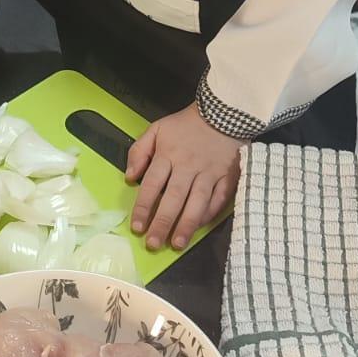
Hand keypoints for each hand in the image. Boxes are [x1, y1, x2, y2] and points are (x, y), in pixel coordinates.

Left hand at [126, 104, 242, 250]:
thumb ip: (139, 151)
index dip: (144, 207)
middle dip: (163, 222)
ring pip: (197, 202)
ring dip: (187, 224)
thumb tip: (130, 178)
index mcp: (168, 154)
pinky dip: (210, 213)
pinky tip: (200, 227)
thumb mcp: (157, 129)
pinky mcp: (228, 176)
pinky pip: (219, 199)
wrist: (223, 112)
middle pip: (174, 198)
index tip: (137, 227)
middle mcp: (188, 166)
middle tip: (153, 244)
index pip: (152, 184)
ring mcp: (210, 173)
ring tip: (177, 244)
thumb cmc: (186, 125)